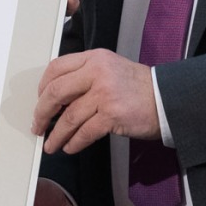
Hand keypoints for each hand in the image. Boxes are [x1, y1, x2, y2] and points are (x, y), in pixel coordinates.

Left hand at [34, 48, 158, 153]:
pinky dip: (74, 142)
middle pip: (56, 92)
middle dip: (42, 113)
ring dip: (57, 134)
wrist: (167, 99)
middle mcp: (97, 72)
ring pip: (69, 117)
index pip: (56, 68)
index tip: (39, 101)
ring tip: (51, 144)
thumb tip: (56, 99)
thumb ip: (84, 76)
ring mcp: (105, 93)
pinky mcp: (112, 115)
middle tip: (38, 125)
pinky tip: (70, 147)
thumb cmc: (139, 87)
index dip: (42, 87)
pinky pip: (84, 132)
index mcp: (94, 58)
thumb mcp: (110, 69)